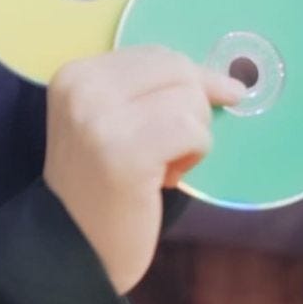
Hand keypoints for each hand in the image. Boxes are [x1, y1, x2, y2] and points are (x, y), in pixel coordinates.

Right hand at [44, 46, 245, 294]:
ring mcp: (101, 118)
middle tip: (165, 149)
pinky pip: (193, 132)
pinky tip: (166, 178)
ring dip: (192, 137)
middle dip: (190, 109)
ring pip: (190, 99)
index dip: (184, 87)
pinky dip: (194, 155)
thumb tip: (229, 82)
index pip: (156, 55)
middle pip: (177, 69)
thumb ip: (154, 92)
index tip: (168, 128)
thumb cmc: (102, 186)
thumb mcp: (114, 121)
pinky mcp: (127, 151)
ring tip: (160, 166)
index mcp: (76, 73)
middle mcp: (83, 87)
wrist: (72, 248)